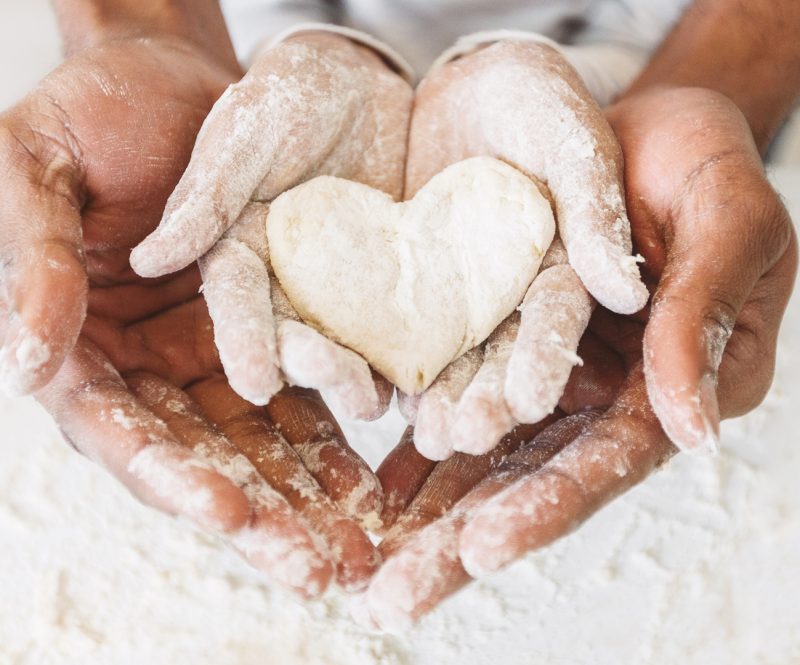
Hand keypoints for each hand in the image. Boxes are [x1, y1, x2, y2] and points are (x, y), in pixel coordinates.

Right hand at [0, 36, 382, 597]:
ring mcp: (212, 356)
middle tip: (316, 569)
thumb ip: (34, 263)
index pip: (123, 431)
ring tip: (360, 547)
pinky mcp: (268, 334)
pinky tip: (373, 478)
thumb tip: (26, 363)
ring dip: (309, 499)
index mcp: (83, 347)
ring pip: (262, 442)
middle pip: (204, 459)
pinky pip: (304, 394)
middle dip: (261, 516)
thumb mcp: (34, 170)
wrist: (165, 78)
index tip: (226, 510)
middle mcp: (150, 368)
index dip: (171, 475)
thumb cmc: (88, 112)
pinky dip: (335, 437)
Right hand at [130, 31, 411, 416]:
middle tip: (338, 386)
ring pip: (345, 338)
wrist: (362, 82)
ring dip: (358, 373)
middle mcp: (285, 281)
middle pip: (294, 332)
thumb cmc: (292, 95)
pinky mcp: (390, 282)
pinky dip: (408, 350)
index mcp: (240, 251)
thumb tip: (148, 260)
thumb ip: (207, 196)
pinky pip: (397, 320)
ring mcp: (340, 286)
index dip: (245, 343)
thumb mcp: (246, 134)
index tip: (255, 384)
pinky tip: (423, 380)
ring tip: (376, 402)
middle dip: (312, 365)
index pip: (236, 303)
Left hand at [358, 86, 796, 629]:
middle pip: (533, 480)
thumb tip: (696, 430)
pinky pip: (461, 399)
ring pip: (487, 455)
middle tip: (396, 600)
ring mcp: (552, 375)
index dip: (548, 507)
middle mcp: (605, 396)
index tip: (482, 550)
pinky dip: (420, 442)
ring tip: (367, 565)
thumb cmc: (707, 167)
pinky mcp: (508, 345)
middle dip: (463, 541)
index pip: (607, 461)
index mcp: (673, 384)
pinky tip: (378, 482)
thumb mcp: (728, 222)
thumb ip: (705, 315)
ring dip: (427, 512)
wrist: (640, 133)